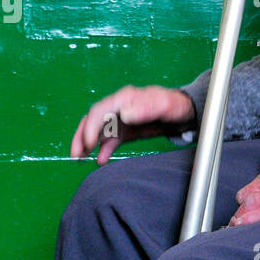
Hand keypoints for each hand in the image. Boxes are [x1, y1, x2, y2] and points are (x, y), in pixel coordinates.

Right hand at [71, 85, 196, 163]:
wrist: (183, 112)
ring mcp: (120, 120)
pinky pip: (109, 140)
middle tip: (76, 154)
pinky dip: (103, 150)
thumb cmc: (174, 105)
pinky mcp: (125, 131)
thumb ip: (145, 108)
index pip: (99, 111)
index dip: (91, 127)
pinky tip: (100, 160)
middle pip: (92, 120)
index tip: (88, 143)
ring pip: (97, 131)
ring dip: (87, 144)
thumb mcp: (163, 105)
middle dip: (82, 137)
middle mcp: (118, 108)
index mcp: (124, 98)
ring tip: (80, 158)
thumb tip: (125, 113)